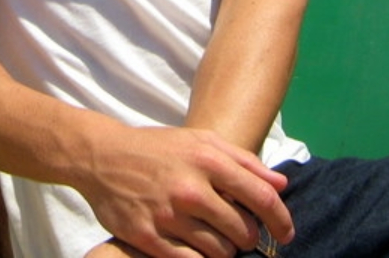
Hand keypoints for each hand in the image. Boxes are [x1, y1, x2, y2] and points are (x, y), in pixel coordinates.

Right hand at [78, 126, 291, 257]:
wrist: (102, 157)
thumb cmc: (157, 149)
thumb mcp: (200, 141)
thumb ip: (243, 161)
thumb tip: (281, 185)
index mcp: (206, 160)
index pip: (261, 197)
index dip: (281, 220)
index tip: (286, 233)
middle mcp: (189, 188)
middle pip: (243, 231)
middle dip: (248, 237)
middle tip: (239, 233)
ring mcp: (167, 215)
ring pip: (220, 252)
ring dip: (226, 251)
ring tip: (217, 240)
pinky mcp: (147, 237)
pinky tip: (196, 249)